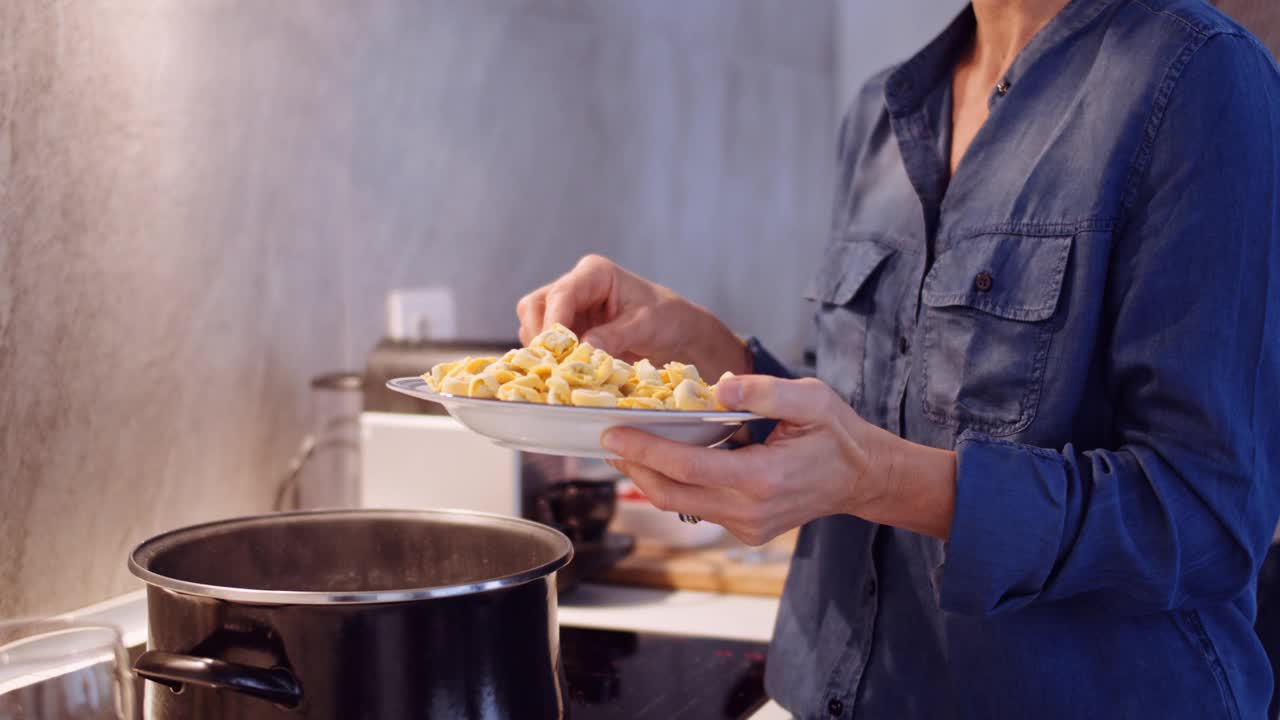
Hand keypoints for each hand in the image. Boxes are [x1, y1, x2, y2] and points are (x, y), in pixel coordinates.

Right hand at [516, 255, 749, 378]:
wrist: (676, 332)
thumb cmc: (666, 318)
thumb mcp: (646, 325)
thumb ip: (616, 335)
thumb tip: (585, 347)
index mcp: (594, 273)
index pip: (561, 294)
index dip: (553, 322)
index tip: (557, 350)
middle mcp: (575, 286)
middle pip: (534, 306)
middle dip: (539, 336)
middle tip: (553, 364)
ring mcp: (568, 309)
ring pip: (533, 325)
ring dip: (543, 350)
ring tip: (561, 371)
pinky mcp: (568, 331)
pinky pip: (545, 344)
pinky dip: (550, 359)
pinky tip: (564, 373)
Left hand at [602, 375, 956, 544]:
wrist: (864, 478)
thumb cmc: (839, 435)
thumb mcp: (812, 399)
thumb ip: (765, 391)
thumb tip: (717, 385)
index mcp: (762, 478)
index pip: (686, 466)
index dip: (644, 448)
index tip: (612, 432)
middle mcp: (750, 510)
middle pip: (672, 492)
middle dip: (635, 465)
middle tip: (607, 439)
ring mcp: (748, 526)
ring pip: (681, 505)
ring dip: (650, 477)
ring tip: (625, 448)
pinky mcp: (748, 530)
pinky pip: (700, 508)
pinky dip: (676, 486)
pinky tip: (665, 461)